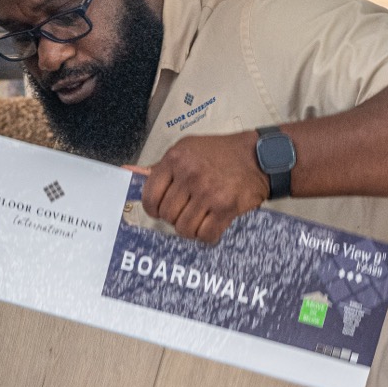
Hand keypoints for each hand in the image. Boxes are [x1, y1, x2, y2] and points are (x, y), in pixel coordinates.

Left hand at [137, 131, 268, 243]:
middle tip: (187, 212)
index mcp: (176, 159)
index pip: (150, 196)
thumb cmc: (223, 154)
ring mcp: (207, 192)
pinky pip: (205, 235)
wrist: (260, 157)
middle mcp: (190, 174)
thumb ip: (160, 167)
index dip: (153, 209)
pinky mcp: (225, 207)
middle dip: (175, 218)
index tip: (161, 210)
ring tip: (200, 219)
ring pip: (184, 228)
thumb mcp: (188, 150)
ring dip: (191, 229)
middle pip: (167, 215)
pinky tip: (213, 226)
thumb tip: (128, 171)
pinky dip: (207, 236)